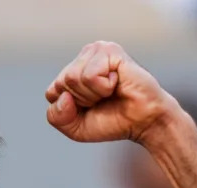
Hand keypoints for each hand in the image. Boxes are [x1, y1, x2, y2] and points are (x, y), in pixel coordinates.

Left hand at [45, 41, 179, 144]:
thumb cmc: (112, 121)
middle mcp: (84, 56)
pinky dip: (103, 88)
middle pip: (62, 84)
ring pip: (73, 78)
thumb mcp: (75, 127)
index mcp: (73, 70)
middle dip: (83, 101)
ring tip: (111, 92)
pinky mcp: (110, 51)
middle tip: (104, 99)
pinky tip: (117, 84)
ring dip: (93, 94)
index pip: (52, 92)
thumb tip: (63, 96)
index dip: (71, 109)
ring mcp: (97, 50)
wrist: (144, 122)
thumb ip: (56, 117)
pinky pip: (89, 76)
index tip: (92, 108)